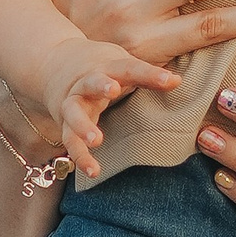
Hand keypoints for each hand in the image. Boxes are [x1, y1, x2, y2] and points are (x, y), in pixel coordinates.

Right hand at [40, 36, 167, 178]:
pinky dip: (80, 157)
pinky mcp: (65, 124)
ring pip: (73, 112)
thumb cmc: (101, 68)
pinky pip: (70, 141)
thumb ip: (148, 75)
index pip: (129, 68)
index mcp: (106, 66)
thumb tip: (179, 82)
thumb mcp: (123, 65)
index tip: (170, 80)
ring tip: (97, 140)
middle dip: (101, 85)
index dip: (149, 74)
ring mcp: (73, 103)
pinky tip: (94, 171)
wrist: (56, 65)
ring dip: (83, 125)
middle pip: (91, 82)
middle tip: (113, 90)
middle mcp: (86, 83)